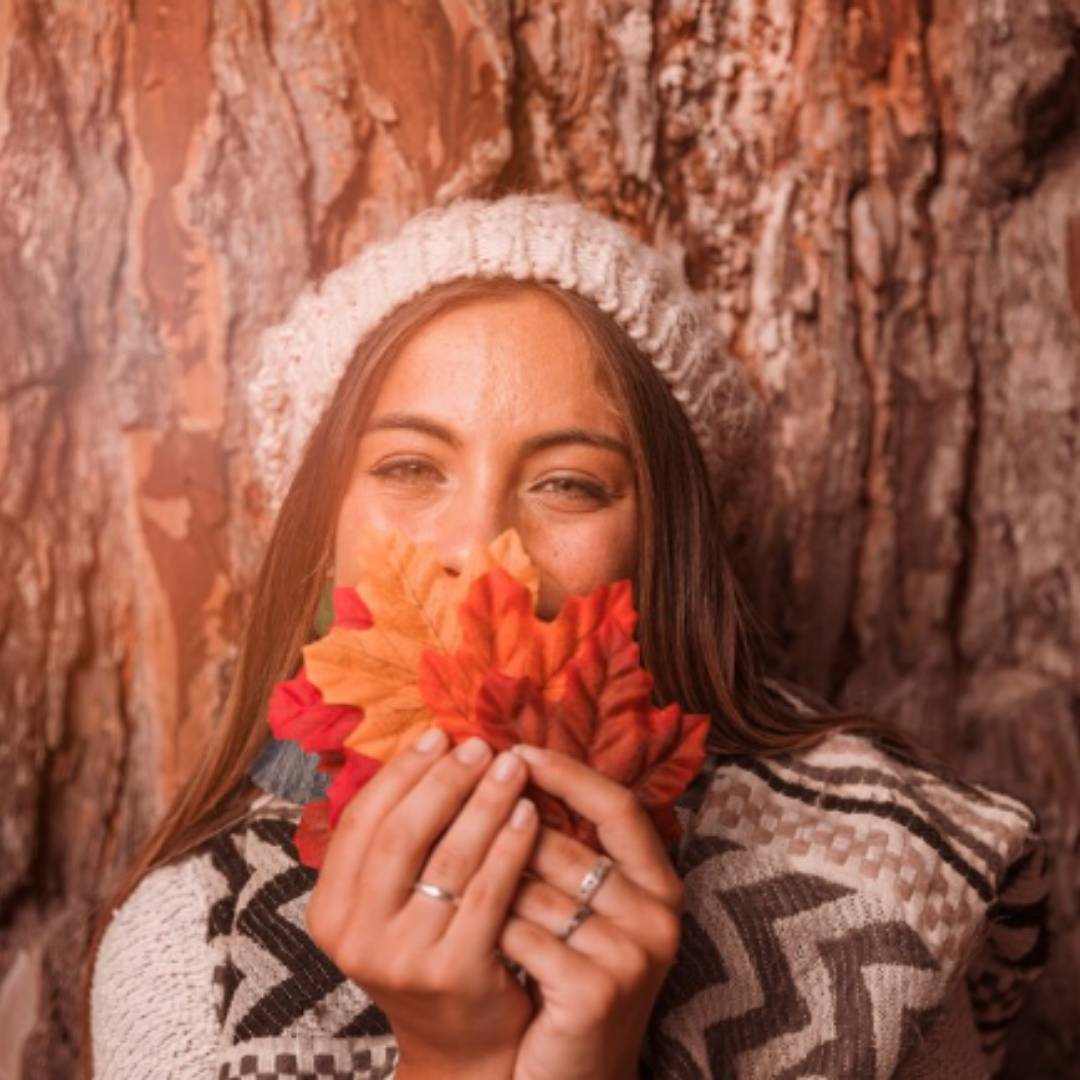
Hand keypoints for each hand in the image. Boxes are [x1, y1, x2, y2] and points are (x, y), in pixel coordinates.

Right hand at [305, 729, 539, 1077]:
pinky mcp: (454, 972)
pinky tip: (529, 813)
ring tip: (510, 766)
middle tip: (478, 745)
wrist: (464, 1045)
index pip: (362, 821)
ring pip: (447, 857)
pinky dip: (510, 844)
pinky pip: (487, 890)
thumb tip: (429, 748)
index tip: (438, 736)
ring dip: (483, 802)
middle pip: (402, 833)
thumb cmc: (432, 952)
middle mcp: (355, 938)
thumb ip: (398, 841)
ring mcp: (402, 959)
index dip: (401, 772)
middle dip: (444, 780)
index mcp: (329, 912)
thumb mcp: (393, 904)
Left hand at [496, 746, 684, 1079]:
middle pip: (563, 846)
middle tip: (461, 834)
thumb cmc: (566, 982)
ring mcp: (631, 955)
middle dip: (505, 842)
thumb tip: (512, 773)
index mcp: (660, 885)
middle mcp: (658, 915)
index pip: (618, 806)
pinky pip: (520, 936)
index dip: (567, 774)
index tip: (517, 750)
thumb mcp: (583, 913)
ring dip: (490, 893)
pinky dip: (492, 936)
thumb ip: (568, 852)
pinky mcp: (596, 991)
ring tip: (464, 898)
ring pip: (533, 890)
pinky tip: (477, 944)